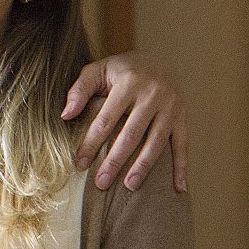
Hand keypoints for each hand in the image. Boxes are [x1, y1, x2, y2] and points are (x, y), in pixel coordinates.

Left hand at [61, 51, 186, 192]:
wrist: (159, 59)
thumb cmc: (120, 70)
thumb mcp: (97, 69)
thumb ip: (79, 90)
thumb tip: (66, 116)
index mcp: (128, 83)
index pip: (106, 119)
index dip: (92, 143)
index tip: (80, 163)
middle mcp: (152, 95)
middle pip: (131, 134)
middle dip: (115, 161)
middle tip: (101, 183)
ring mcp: (170, 107)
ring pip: (156, 142)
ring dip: (143, 166)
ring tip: (130, 186)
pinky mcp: (182, 117)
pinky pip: (183, 145)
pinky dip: (182, 167)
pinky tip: (178, 188)